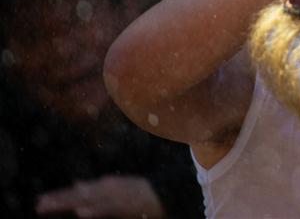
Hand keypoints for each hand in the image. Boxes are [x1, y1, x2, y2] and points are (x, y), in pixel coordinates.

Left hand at [36, 175, 164, 217]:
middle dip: (59, 200)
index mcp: (103, 185)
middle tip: (39, 205)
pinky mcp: (124, 205)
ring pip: (88, 201)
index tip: (40, 201)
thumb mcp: (113, 186)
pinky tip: (83, 213)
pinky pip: (107, 209)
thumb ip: (93, 186)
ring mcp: (114, 196)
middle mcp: (106, 188)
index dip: (59, 196)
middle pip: (78, 196)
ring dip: (70, 203)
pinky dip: (96, 210)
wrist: (163, 192)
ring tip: (53, 207)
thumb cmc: (137, 191)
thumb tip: (75, 183)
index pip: (76, 192)